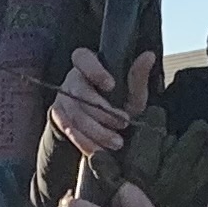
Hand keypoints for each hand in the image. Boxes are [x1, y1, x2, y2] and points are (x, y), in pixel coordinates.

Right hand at [49, 43, 155, 160]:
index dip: (94, 71)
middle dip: (102, 112)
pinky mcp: (59, 117)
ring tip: (116, 142)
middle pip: (79, 92)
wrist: (105, 126)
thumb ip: (138, 76)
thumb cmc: (120, 103)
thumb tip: (149, 56)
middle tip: (123, 123)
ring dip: (97, 131)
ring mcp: (63, 98)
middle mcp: (72, 79)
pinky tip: (100, 150)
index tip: (111, 85)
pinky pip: (69, 130)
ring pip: (75, 114)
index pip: (82, 58)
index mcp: (88, 64)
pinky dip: (86, 142)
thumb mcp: (133, 92)